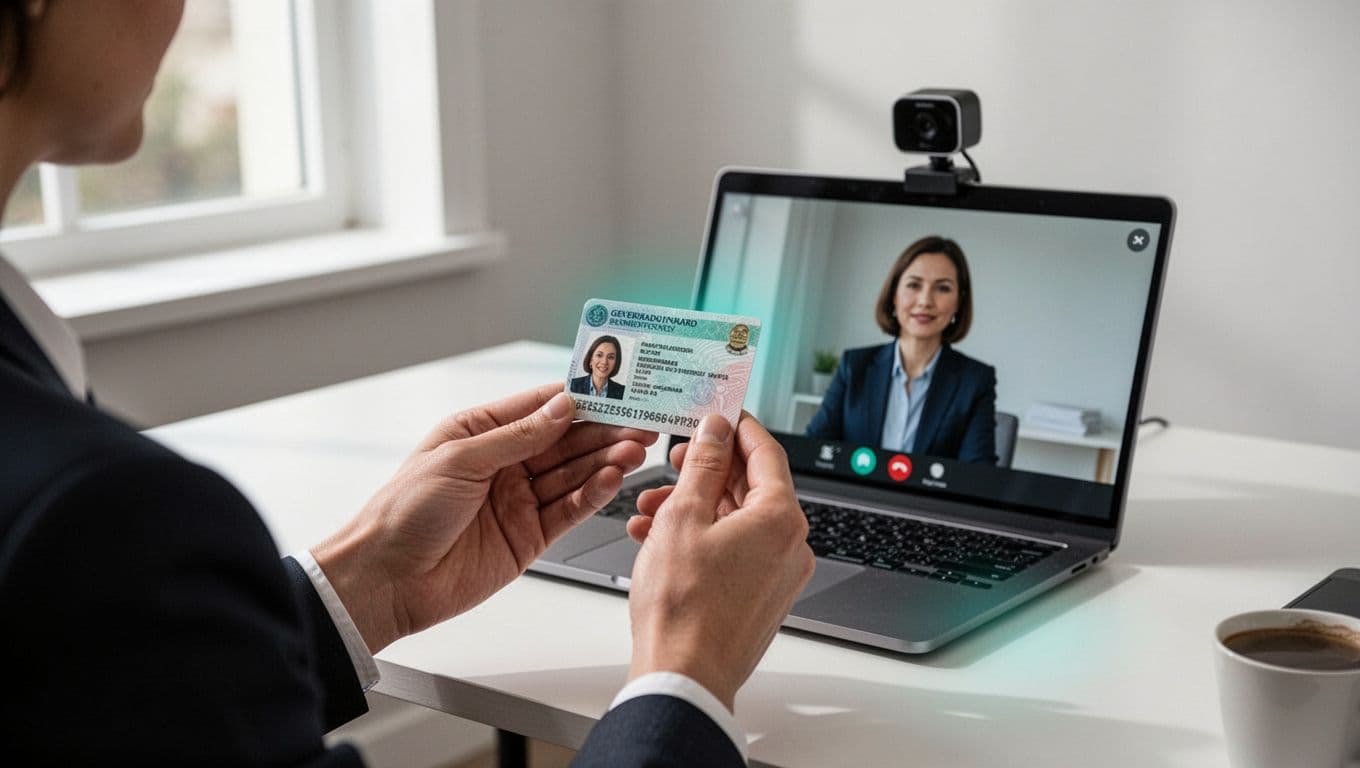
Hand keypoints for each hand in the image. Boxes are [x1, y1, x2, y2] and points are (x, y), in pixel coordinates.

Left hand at [312, 384, 657, 651]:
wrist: (388, 578)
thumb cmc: (404, 511)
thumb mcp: (461, 459)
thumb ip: (518, 436)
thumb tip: (562, 408)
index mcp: (480, 432)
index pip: (540, 407)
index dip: (580, 399)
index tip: (617, 391)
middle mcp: (503, 464)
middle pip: (565, 441)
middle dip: (603, 431)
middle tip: (640, 424)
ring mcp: (518, 500)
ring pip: (572, 474)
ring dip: (604, 461)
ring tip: (634, 450)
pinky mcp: (529, 537)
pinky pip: (568, 510)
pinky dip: (592, 495)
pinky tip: (611, 480)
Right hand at [624, 413, 813, 710]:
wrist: (683, 677)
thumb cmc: (683, 607)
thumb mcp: (683, 516)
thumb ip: (703, 465)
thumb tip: (716, 429)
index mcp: (781, 518)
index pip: (766, 451)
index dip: (737, 426)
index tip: (717, 411)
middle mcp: (791, 545)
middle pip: (751, 486)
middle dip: (706, 470)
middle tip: (674, 460)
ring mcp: (779, 575)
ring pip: (737, 520)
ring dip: (695, 506)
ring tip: (650, 508)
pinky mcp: (762, 597)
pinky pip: (735, 550)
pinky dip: (702, 537)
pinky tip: (658, 539)